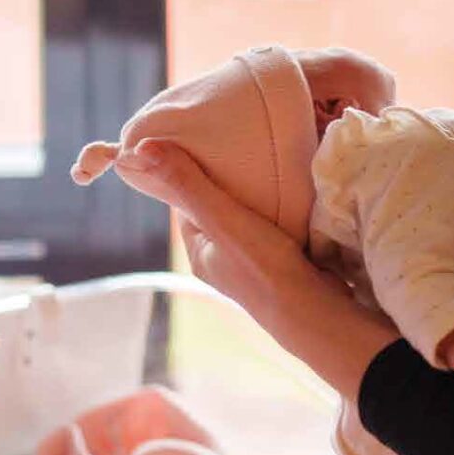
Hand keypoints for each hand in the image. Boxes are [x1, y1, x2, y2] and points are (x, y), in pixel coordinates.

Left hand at [111, 142, 397, 400]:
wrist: (313, 310)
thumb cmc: (264, 266)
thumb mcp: (221, 218)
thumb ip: (187, 183)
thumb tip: (140, 150)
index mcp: (199, 252)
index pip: (187, 201)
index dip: (194, 171)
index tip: (208, 143)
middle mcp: (221, 261)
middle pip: (218, 208)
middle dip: (229, 181)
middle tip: (244, 148)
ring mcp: (252, 265)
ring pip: (247, 218)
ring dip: (257, 195)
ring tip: (268, 164)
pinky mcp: (282, 265)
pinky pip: (274, 228)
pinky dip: (278, 209)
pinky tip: (292, 192)